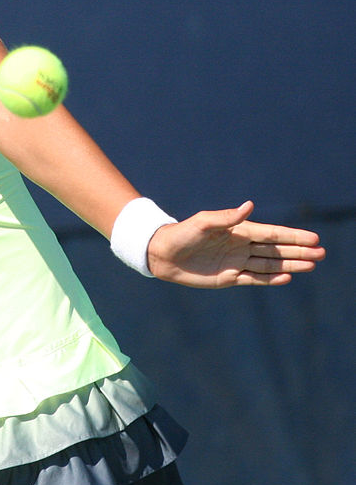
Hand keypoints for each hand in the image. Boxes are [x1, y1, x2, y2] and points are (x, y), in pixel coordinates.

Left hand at [147, 201, 324, 287]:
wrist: (162, 254)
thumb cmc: (181, 233)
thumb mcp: (202, 223)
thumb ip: (226, 217)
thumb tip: (250, 206)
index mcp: (237, 231)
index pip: (270, 234)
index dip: (291, 236)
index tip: (313, 238)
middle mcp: (240, 246)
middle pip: (275, 250)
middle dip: (298, 250)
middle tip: (322, 252)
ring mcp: (236, 262)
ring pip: (270, 264)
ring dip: (291, 264)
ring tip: (312, 264)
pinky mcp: (229, 278)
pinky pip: (255, 278)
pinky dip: (272, 278)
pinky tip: (288, 276)